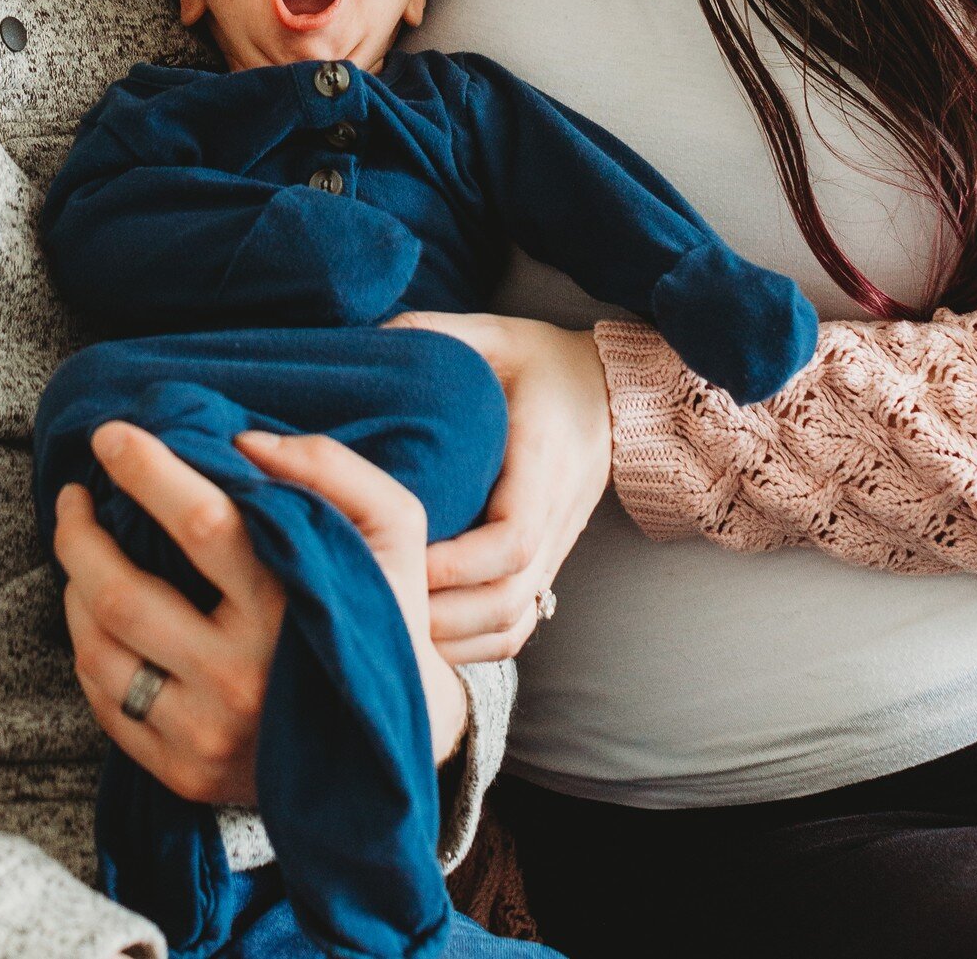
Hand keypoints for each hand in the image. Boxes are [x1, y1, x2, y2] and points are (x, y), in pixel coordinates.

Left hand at [54, 421, 467, 805]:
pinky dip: (89, 648)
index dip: (146, 470)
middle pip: (122, 594)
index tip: (110, 436)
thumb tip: (242, 442)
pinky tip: (101, 616)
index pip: (200, 523)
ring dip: (75, 588)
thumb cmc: (384, 610)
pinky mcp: (184, 772)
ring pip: (99, 650)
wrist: (393, 740)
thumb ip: (329, 467)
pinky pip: (105, 703)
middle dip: (80, 534)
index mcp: (290, 608)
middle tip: (74, 495)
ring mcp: (208, 733)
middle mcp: (242, 677)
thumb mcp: (392, 526)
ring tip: (85, 552)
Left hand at [387, 311, 610, 664]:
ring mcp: (555, 546)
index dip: (458, 562)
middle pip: (508, 596)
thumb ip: (430, 333)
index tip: (407, 557)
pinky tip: (428, 637)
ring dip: (455, 637)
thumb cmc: (539, 361)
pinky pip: (519, 624)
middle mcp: (556, 514)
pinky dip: (476, 644)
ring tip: (394, 629)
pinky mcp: (546, 563)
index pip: (513, 535)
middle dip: (443, 613)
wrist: (612, 389)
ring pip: (514, 621)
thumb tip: (363, 344)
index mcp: (542, 460)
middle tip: (378, 601)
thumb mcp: (490, 334)